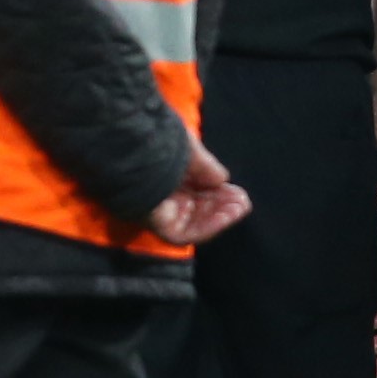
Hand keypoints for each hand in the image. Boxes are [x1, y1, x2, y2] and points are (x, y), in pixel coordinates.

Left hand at [148, 131, 250, 245]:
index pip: (197, 191)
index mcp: (168, 176)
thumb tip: (222, 179)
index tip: (237, 191)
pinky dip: (208, 227)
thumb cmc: (158, 144)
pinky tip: (226, 217)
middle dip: (223, 206)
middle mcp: (163, 196)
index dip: (219, 193)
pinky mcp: (157, 224)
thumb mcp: (189, 151)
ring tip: (239, 209)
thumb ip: (206, 167)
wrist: (133, 148)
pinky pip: (185, 233)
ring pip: (194, 222)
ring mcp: (160, 212)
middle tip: (243, 202)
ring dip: (219, 218)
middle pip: (198, 209)